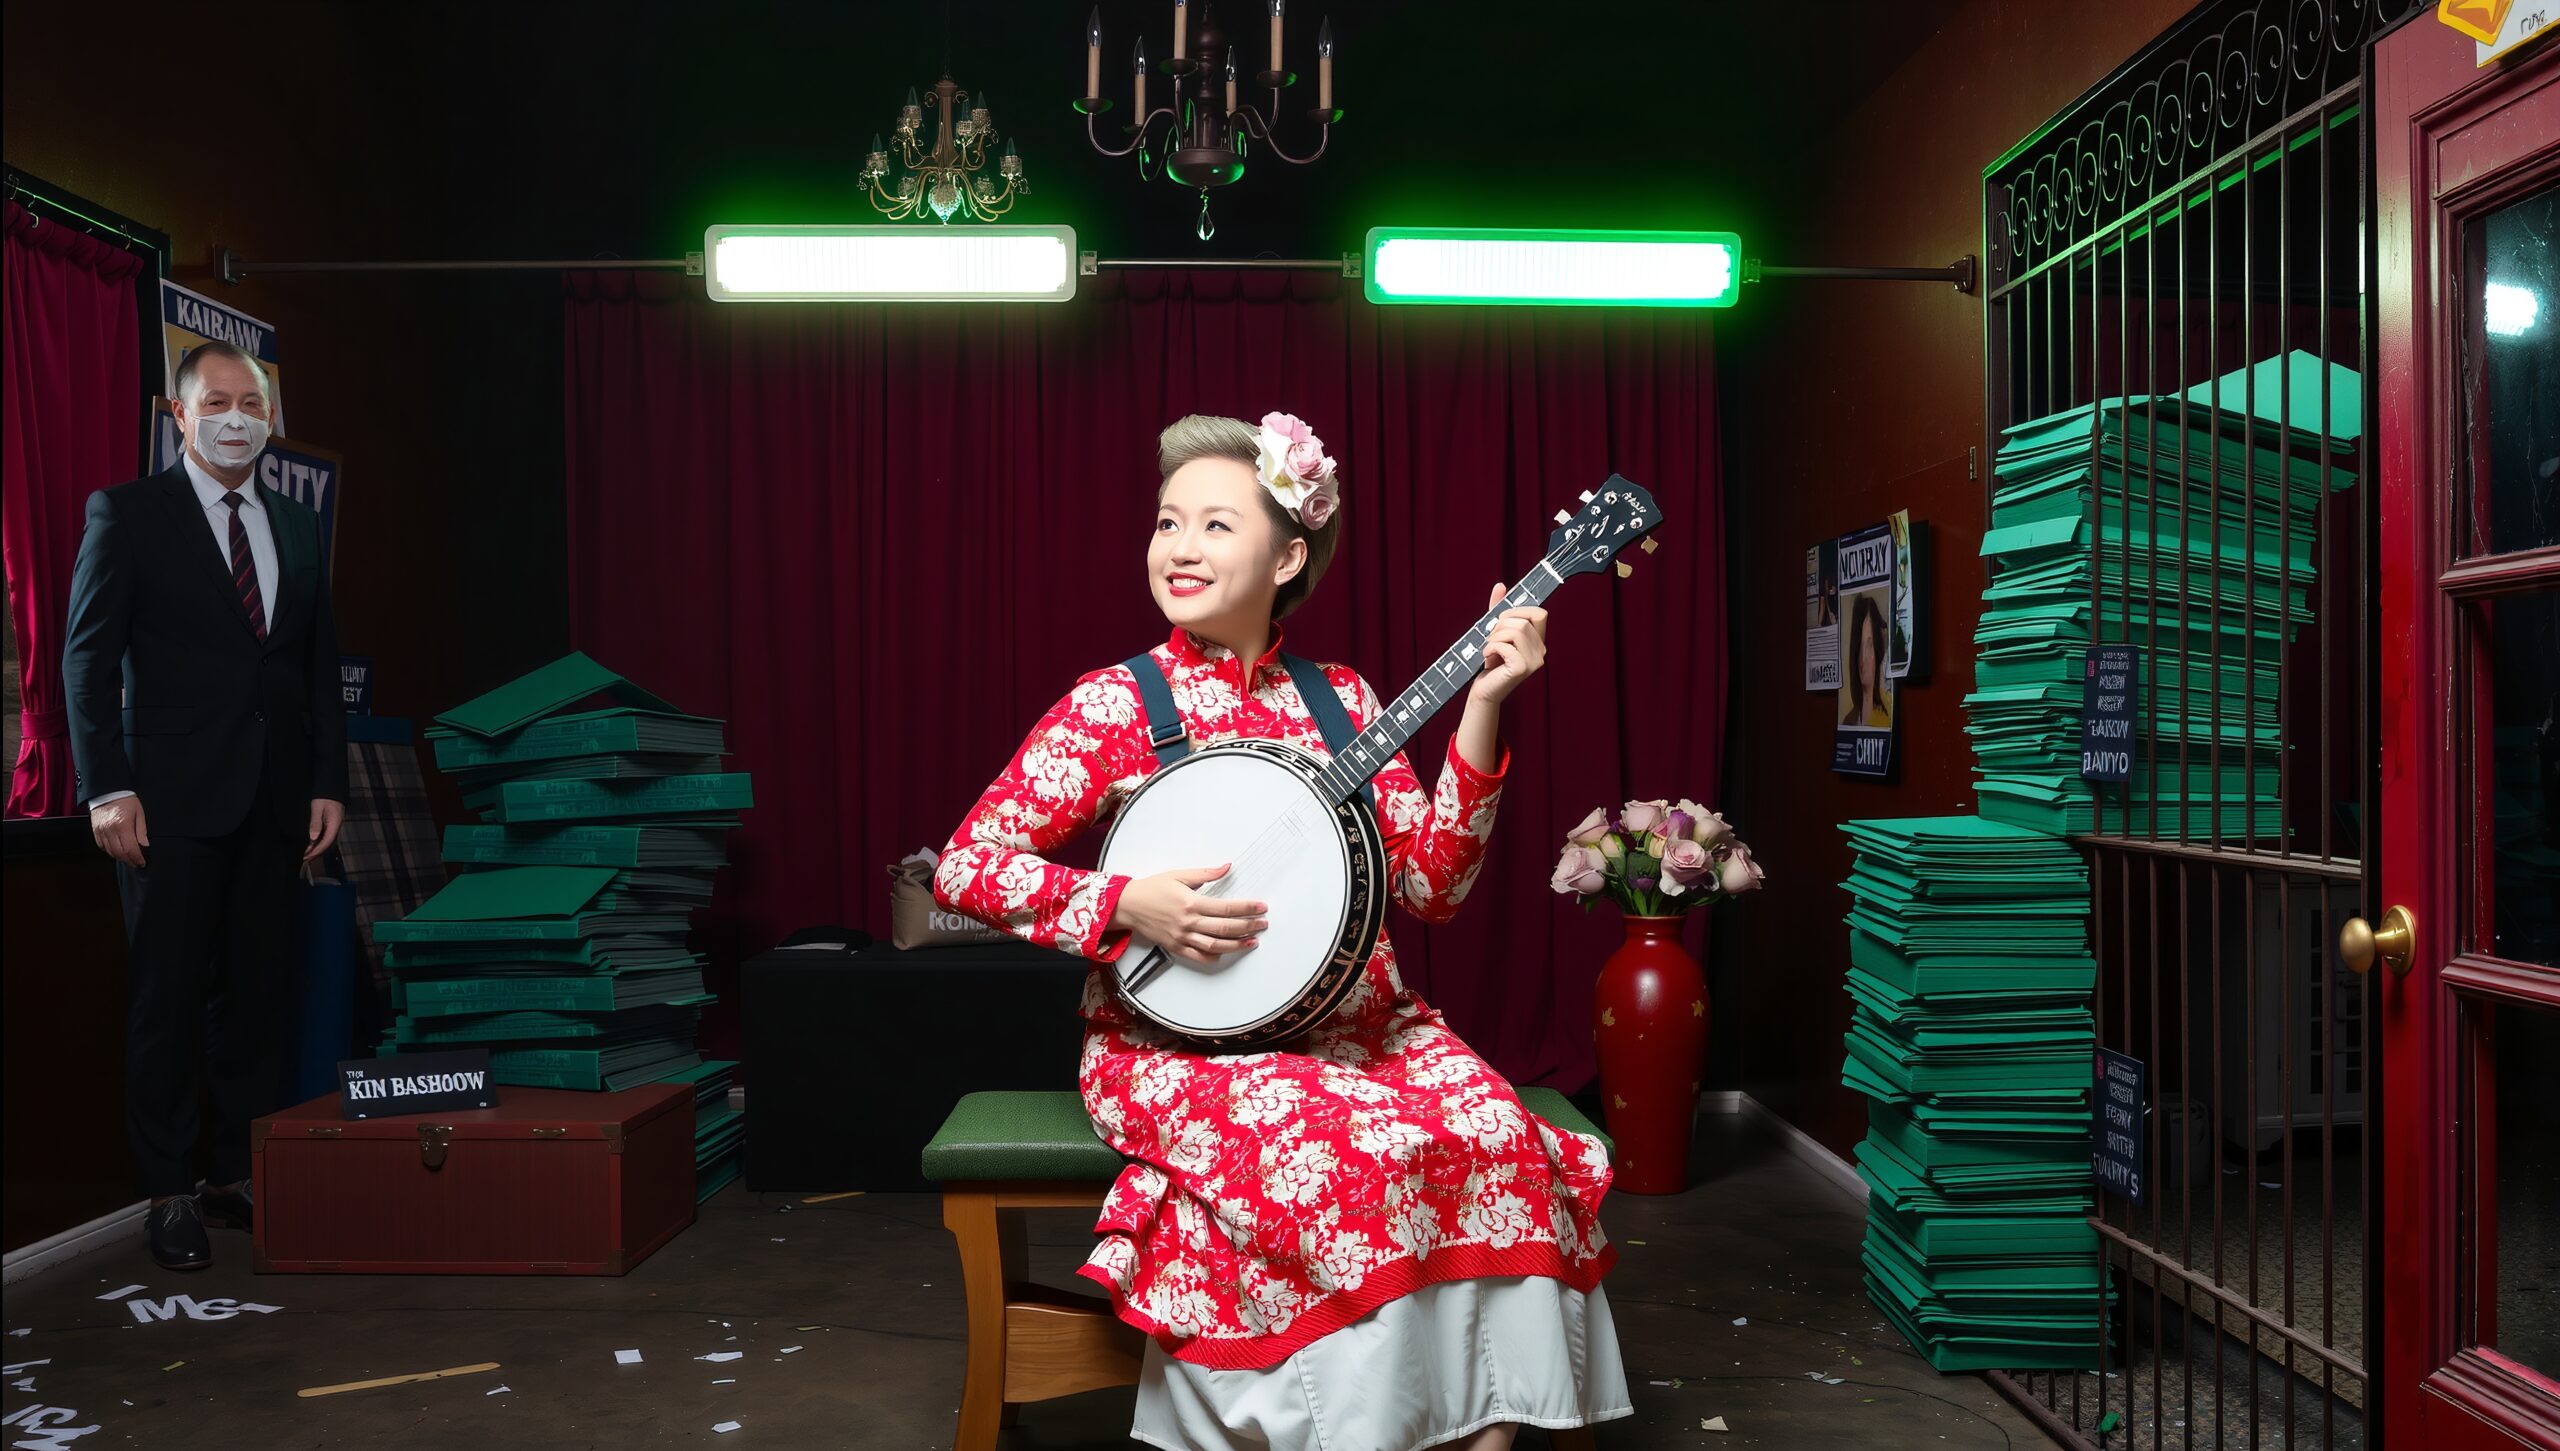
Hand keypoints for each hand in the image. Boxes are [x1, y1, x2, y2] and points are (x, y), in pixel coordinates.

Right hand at [90, 796, 148, 867]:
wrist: (107, 790)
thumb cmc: (126, 800)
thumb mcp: (139, 813)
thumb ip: (141, 830)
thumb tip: (145, 845)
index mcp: (122, 825)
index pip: (130, 848)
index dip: (137, 858)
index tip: (142, 862)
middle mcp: (109, 830)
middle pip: (119, 853)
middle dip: (129, 861)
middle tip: (136, 864)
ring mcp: (100, 831)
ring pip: (109, 851)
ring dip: (120, 858)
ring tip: (129, 859)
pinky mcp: (95, 831)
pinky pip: (102, 846)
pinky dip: (110, 851)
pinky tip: (117, 851)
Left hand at [305, 798, 345, 862]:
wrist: (331, 786)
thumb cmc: (325, 795)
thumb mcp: (317, 808)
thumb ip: (315, 823)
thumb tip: (313, 838)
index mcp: (335, 824)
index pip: (326, 842)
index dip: (315, 851)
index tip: (306, 857)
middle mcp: (336, 827)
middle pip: (326, 845)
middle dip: (315, 854)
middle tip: (304, 861)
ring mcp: (334, 826)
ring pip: (326, 842)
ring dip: (316, 850)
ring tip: (306, 856)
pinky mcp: (330, 824)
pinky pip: (325, 837)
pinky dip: (317, 843)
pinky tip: (310, 846)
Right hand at [1109, 862, 1267, 964]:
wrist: (1128, 905)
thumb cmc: (1152, 889)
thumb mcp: (1179, 875)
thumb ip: (1206, 873)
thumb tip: (1227, 867)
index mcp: (1191, 903)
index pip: (1227, 907)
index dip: (1247, 908)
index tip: (1261, 907)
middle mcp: (1188, 922)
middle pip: (1225, 928)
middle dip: (1248, 926)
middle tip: (1262, 924)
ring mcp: (1182, 937)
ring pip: (1215, 946)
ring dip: (1236, 945)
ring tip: (1252, 941)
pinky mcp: (1176, 947)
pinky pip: (1198, 957)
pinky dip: (1213, 957)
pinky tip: (1225, 952)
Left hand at [1468, 582, 1548, 706]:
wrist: (1484, 690)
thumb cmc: (1490, 661)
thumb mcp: (1493, 631)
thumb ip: (1497, 609)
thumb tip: (1501, 585)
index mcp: (1538, 640)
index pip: (1539, 613)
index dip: (1518, 611)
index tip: (1502, 622)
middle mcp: (1541, 650)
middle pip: (1522, 621)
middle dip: (1499, 626)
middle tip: (1491, 641)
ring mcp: (1534, 661)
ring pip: (1515, 631)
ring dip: (1494, 637)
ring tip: (1489, 649)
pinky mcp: (1522, 669)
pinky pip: (1505, 646)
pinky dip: (1490, 648)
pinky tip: (1487, 657)